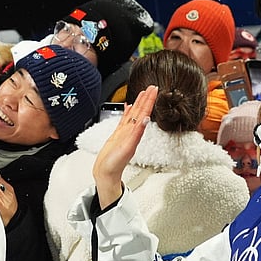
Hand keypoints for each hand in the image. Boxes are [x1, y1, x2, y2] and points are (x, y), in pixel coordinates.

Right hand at [92, 85, 156, 208]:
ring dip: (138, 103)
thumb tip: (145, 119)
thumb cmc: (115, 164)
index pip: (144, 113)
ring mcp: (124, 133)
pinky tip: (128, 107)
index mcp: (135, 133)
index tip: (154, 90)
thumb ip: (136, 134)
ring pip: (133, 114)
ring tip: (143, 93)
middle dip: (146, 99)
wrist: (106, 173)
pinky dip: (126, 112)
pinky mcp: (117, 135)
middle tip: (152, 87)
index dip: (149, 101)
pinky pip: (124, 120)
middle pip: (140, 111)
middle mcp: (131, 131)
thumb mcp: (127, 148)